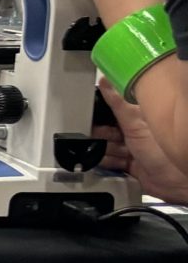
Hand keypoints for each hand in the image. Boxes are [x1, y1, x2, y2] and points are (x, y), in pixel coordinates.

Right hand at [99, 83, 187, 203]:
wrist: (174, 181)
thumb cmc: (162, 150)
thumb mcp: (136, 123)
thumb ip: (118, 103)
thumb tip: (105, 81)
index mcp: (138, 118)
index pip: (112, 110)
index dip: (99, 113)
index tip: (89, 115)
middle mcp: (135, 132)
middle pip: (107, 130)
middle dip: (99, 135)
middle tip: (99, 137)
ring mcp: (133, 149)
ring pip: (107, 147)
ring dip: (103, 150)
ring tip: (107, 152)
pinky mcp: (131, 165)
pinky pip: (111, 161)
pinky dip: (107, 162)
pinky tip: (107, 162)